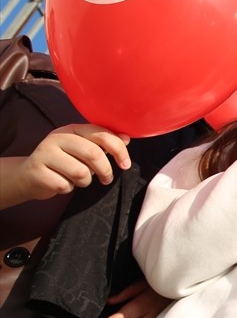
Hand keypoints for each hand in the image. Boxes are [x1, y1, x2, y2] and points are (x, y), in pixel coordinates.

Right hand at [0, 124, 130, 209]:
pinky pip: (65, 185)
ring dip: (86, 181)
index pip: (101, 134)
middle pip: (93, 154)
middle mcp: (57, 138)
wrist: (28, 176)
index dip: (118, 149)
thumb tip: (127, 138)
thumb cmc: (63, 162)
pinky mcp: (37, 172)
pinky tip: (62, 183)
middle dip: (106, 170)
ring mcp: (44, 154)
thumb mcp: (83, 149)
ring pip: (81, 172)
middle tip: (106, 179)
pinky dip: (69, 188)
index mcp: (72, 129)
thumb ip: (103, 143)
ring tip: (80, 180)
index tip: (125, 164)